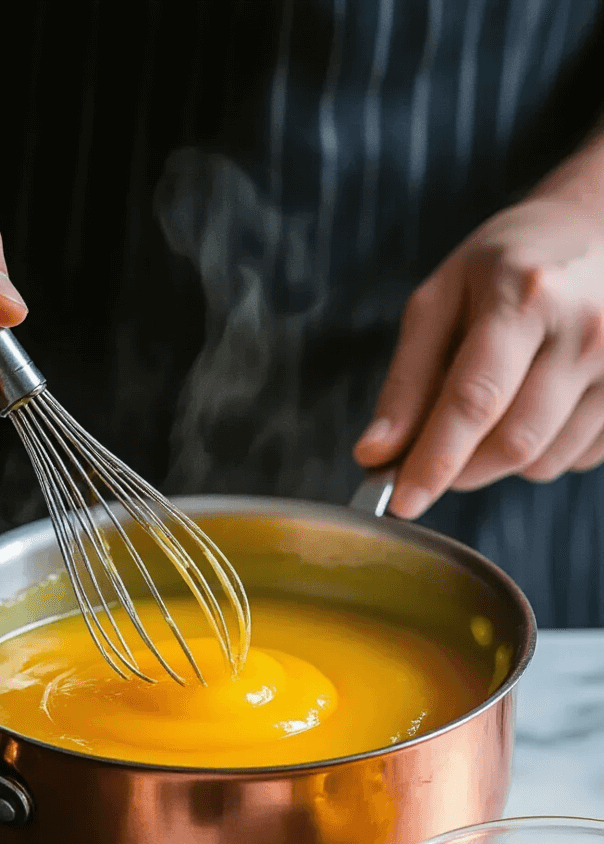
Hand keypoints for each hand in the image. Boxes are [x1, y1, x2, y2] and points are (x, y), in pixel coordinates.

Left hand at [353, 198, 603, 516]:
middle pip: (512, 444)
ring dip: (502, 459)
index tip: (402, 503)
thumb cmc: (509, 263)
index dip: (435, 461)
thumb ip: (407, 380)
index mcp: (525, 296)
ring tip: (498, 402)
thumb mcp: (442, 298)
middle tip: (436, 455)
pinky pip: (577, 458)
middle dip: (463, 469)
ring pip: (544, 462)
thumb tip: (377, 454)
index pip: (474, 401)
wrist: (600, 226)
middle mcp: (584, 330)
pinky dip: (543, 449)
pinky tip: (539, 401)